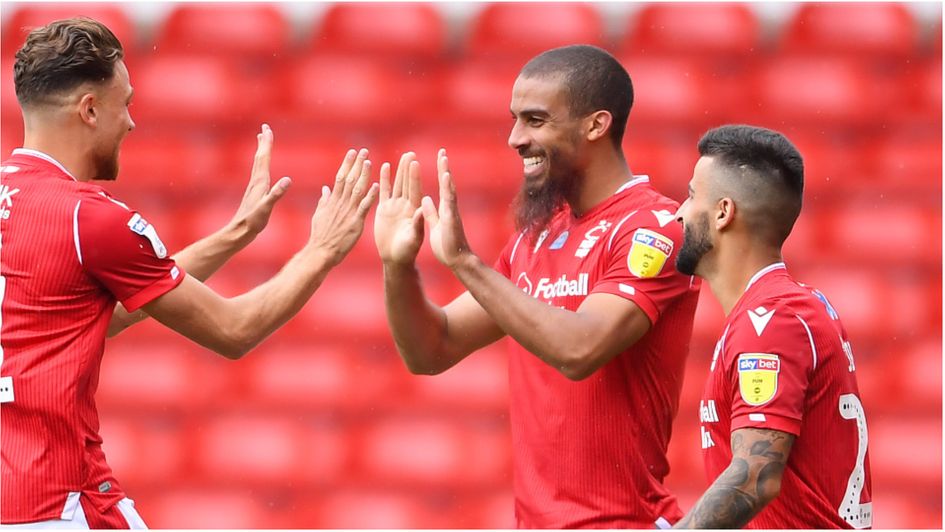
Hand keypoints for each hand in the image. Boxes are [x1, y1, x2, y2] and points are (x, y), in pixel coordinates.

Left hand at [229, 124, 291, 237]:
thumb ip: (276, 194)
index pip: (264, 158)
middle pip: (260, 157)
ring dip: (261, 151)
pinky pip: (259, 172)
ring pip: (258, 164)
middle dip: (263, 143)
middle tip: (265, 128)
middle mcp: (256, 181)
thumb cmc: (253, 221)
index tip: (267, 129)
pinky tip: (262, 167)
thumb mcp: (266, 208)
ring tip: (262, 142)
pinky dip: (261, 164)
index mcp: (260, 182)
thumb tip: (288, 180)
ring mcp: (255, 186)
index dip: (266, 144)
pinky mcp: (255, 192)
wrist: (240, 231)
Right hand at [309, 148, 379, 265]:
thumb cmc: (320, 236)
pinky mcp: (355, 222)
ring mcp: (348, 212)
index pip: (340, 177)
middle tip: (364, 151)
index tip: (352, 153)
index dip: (347, 164)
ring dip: (364, 175)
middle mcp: (340, 203)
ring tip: (369, 162)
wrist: (321, 252)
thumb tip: (325, 188)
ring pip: (357, 189)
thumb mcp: (319, 215)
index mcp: (332, 200)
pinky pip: (364, 207)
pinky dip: (370, 196)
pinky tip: (376, 186)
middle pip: (349, 179)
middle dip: (356, 164)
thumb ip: (324, 200)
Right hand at [374, 152, 424, 265]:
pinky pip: (384, 191)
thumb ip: (417, 224)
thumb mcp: (414, 238)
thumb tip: (420, 210)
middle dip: (408, 169)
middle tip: (410, 153)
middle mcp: (406, 206)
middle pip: (407, 183)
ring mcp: (395, 206)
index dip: (414, 176)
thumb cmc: (407, 251)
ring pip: (397, 185)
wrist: (395, 258)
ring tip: (402, 156)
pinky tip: (385, 167)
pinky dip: (385, 179)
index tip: (415, 163)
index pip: (414, 190)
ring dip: (399, 171)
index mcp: (414, 211)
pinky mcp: (384, 210)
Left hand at [421, 149, 474, 268]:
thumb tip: (425, 199)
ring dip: (446, 172)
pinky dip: (448, 187)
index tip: (437, 161)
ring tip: (443, 157)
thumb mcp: (435, 226)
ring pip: (448, 188)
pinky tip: (446, 176)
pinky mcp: (452, 217)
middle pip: (445, 183)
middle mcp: (448, 207)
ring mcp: (451, 211)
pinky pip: (449, 200)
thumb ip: (430, 213)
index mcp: (443, 209)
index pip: (440, 188)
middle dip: (443, 168)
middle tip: (442, 152)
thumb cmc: (447, 247)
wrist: (456, 260)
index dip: (438, 174)